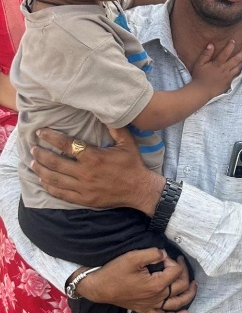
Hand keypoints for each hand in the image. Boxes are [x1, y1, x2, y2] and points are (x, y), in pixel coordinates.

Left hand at [31, 126, 162, 214]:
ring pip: (54, 179)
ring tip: (32, 163)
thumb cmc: (132, 163)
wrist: (138, 189)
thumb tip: (105, 113)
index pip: (67, 145)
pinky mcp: (82, 199)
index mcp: (94, 157)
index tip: (41, 132)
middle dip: (41, 154)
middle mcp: (85, 172)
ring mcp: (82, 187)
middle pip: (55, 163)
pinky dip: (49, 186)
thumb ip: (115, 128)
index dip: (52, 138)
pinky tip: (43, 181)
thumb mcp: (127, 142)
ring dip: (40, 170)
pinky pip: (60, 193)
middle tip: (32, 148)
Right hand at [78, 248, 195, 312]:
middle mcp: (156, 298)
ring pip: (176, 304)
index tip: (166, 255)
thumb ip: (153, 253)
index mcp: (155, 285)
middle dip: (184, 272)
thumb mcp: (134, 256)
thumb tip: (165, 254)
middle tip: (180, 261)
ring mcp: (151, 306)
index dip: (174, 261)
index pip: (176, 271)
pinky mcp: (145, 310)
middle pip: (179, 286)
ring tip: (194, 285)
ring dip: (188, 295)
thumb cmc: (115, 271)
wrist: (99, 286)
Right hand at [191, 39, 241, 98]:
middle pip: (236, 60)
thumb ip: (206, 54)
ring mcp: (228, 77)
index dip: (230, 46)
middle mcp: (225, 70)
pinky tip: (241, 69)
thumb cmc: (199, 77)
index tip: (233, 41)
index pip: (226, 52)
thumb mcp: (199, 64)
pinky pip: (237, 76)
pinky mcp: (229, 83)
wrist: (201, 91)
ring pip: (238, 68)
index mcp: (218, 64)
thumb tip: (211, 45)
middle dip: (240, 54)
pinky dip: (240, 71)